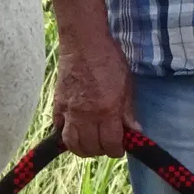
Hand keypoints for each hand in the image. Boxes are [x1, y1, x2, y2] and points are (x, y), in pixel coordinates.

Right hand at [53, 35, 137, 157]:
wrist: (84, 43)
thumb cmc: (109, 59)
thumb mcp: (127, 84)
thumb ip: (128, 110)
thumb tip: (135, 130)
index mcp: (107, 110)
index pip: (111, 144)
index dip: (117, 150)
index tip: (120, 146)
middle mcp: (86, 114)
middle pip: (91, 147)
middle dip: (101, 150)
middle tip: (107, 143)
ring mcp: (69, 111)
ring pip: (72, 143)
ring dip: (82, 148)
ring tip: (90, 142)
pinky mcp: (57, 104)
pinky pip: (58, 128)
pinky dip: (66, 134)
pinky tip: (75, 129)